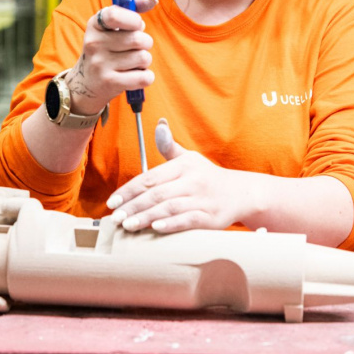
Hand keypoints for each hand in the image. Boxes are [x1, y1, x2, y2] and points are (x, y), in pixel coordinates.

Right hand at [66, 0, 157, 115]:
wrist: (86, 83)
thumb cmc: (107, 49)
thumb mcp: (111, 27)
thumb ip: (132, 8)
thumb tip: (152, 0)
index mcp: (95, 25)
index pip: (115, 15)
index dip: (134, 19)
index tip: (137, 25)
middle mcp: (94, 43)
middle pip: (138, 39)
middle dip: (145, 43)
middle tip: (135, 47)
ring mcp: (100, 65)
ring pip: (144, 58)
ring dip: (144, 61)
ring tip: (132, 63)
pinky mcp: (110, 83)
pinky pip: (144, 77)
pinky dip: (146, 77)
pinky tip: (135, 76)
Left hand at [106, 119, 246, 232]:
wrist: (240, 193)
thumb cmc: (207, 176)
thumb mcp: (189, 158)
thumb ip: (169, 145)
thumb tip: (159, 124)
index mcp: (183, 166)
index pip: (150, 178)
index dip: (129, 190)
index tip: (113, 201)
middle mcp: (192, 181)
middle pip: (156, 194)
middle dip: (133, 206)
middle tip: (115, 217)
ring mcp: (201, 199)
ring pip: (169, 208)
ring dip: (146, 217)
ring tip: (128, 225)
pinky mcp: (210, 217)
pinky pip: (187, 220)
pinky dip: (171, 224)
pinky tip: (155, 229)